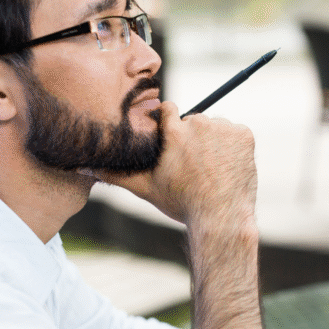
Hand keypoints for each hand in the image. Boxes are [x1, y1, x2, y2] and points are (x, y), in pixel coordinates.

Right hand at [92, 102, 256, 229]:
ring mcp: (224, 128)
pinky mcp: (245, 135)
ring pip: (216, 128)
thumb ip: (115, 173)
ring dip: (214, 143)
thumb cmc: (182, 204)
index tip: (174, 144)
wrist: (221, 219)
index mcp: (173, 131)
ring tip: (212, 171)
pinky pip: (236, 134)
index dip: (170, 126)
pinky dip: (234, 147)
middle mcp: (199, 123)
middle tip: (195, 167)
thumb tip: (83, 166)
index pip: (168, 110)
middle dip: (193, 139)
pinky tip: (227, 168)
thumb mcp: (145, 188)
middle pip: (194, 121)